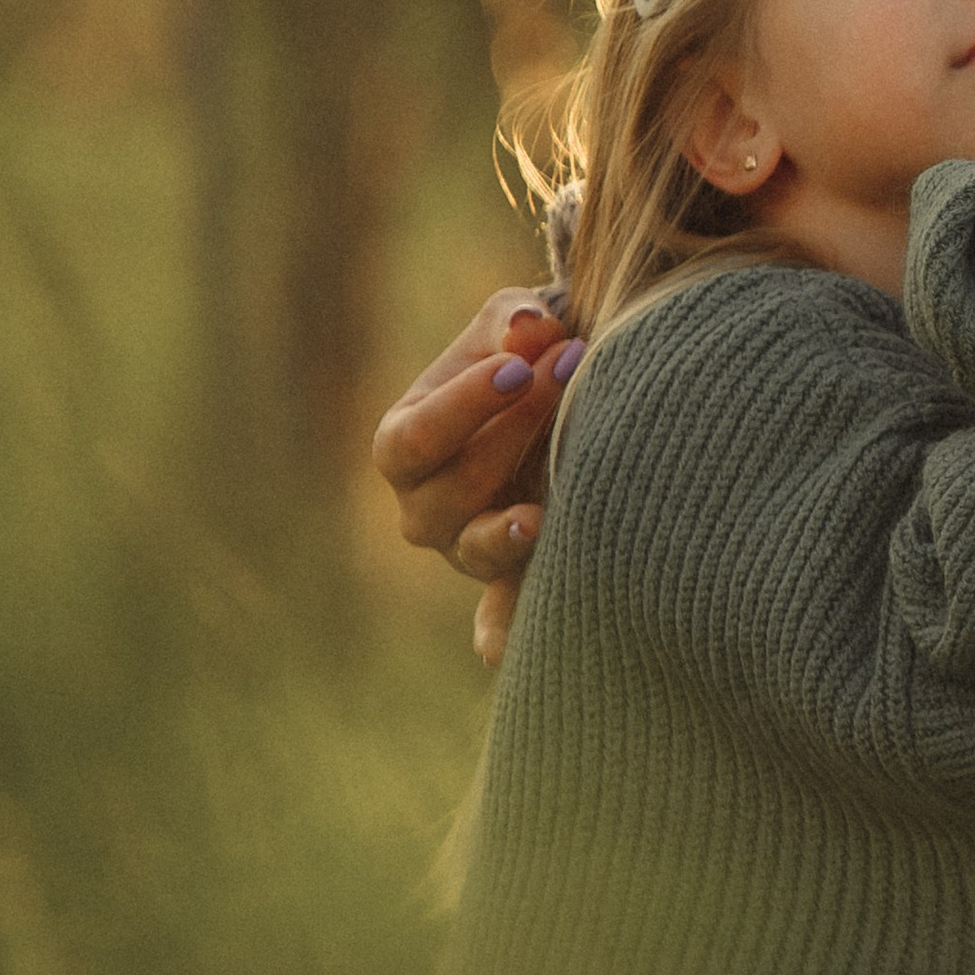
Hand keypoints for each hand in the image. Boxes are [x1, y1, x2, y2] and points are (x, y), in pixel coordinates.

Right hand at [372, 289, 582, 666]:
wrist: (561, 402)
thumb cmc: (523, 360)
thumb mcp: (515, 328)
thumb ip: (515, 323)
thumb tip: (531, 327)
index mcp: (403, 444)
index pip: (413, 436)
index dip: (464, 405)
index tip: (522, 366)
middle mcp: (424, 508)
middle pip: (450, 489)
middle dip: (511, 433)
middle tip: (571, 374)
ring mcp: (468, 550)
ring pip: (474, 551)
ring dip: (505, 535)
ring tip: (538, 516)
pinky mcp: (516, 580)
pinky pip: (504, 617)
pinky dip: (502, 633)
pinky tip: (504, 651)